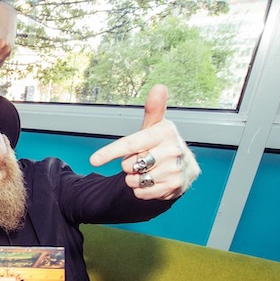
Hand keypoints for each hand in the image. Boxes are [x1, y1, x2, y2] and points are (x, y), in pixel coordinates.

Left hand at [89, 85, 200, 199]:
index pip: (130, 144)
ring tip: (148, 170)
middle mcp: (172, 150)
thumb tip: (159, 87)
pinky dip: (141, 190)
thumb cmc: (163, 143)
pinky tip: (152, 181)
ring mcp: (174, 170)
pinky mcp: (173, 187)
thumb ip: (153, 109)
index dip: (110, 152)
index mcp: (165, 132)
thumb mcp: (156, 126)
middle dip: (129, 164)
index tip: (94, 160)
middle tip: (143, 158)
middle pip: (129, 165)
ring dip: (135, 178)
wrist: (185, 167)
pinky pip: (141, 193)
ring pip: (134, 180)